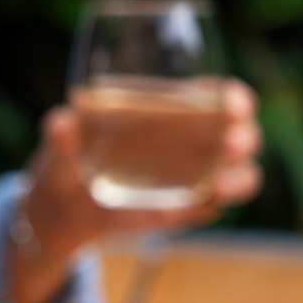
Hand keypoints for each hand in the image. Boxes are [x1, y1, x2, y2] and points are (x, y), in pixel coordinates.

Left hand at [10, 79, 260, 302]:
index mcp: (167, 108)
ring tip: (220, 184)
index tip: (231, 101)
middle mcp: (191, 137)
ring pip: (238, 169)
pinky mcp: (189, 204)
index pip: (216, 94)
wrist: (64, 208)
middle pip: (238, 131)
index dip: (232, 96)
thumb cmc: (67, 160)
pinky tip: (210, 200)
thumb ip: (60, 135)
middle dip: (243, 135)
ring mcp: (194, 173)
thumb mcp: (61, 147)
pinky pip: (219, 200)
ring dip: (239, 174)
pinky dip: (222, 201)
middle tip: (230, 142)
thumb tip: (59, 123)